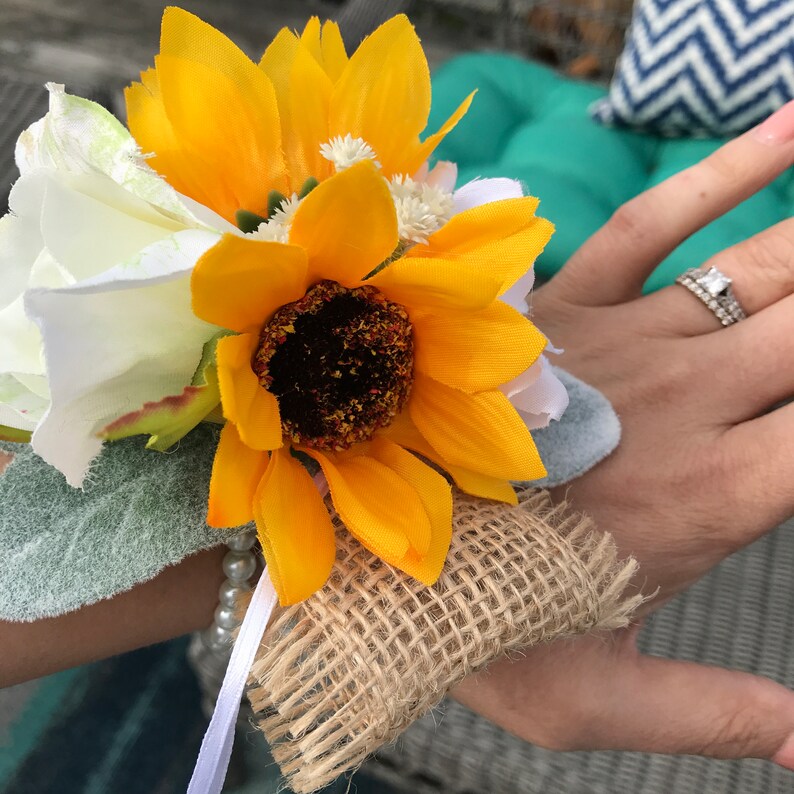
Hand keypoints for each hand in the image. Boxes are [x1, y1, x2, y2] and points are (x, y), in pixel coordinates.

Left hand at [454, 102, 793, 765]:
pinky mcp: (566, 305)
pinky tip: (787, 131)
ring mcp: (624, 342)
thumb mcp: (595, 699)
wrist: (372, 552)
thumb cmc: (478, 629)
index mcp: (709, 500)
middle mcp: (684, 406)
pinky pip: (652, 222)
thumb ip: (710, 714)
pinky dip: (725, 172)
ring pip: (765, 271)